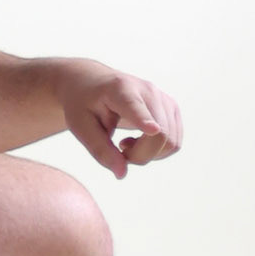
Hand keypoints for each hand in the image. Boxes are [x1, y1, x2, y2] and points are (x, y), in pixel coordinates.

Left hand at [54, 62, 183, 180]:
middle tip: (117, 150)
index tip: (151, 129)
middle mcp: (148, 91)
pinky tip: (138, 139)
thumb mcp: (80, 126)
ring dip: (148, 154)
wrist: (92, 81)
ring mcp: (164, 99)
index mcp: (119, 90)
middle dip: (139, 156)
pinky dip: (157, 150)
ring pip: (171, 142)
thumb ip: (100, 150)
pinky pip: (174, 141)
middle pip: (159, 136)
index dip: (144, 120)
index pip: (134, 107)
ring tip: (124, 143)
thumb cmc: (83, 104)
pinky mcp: (172, 108)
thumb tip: (122, 174)